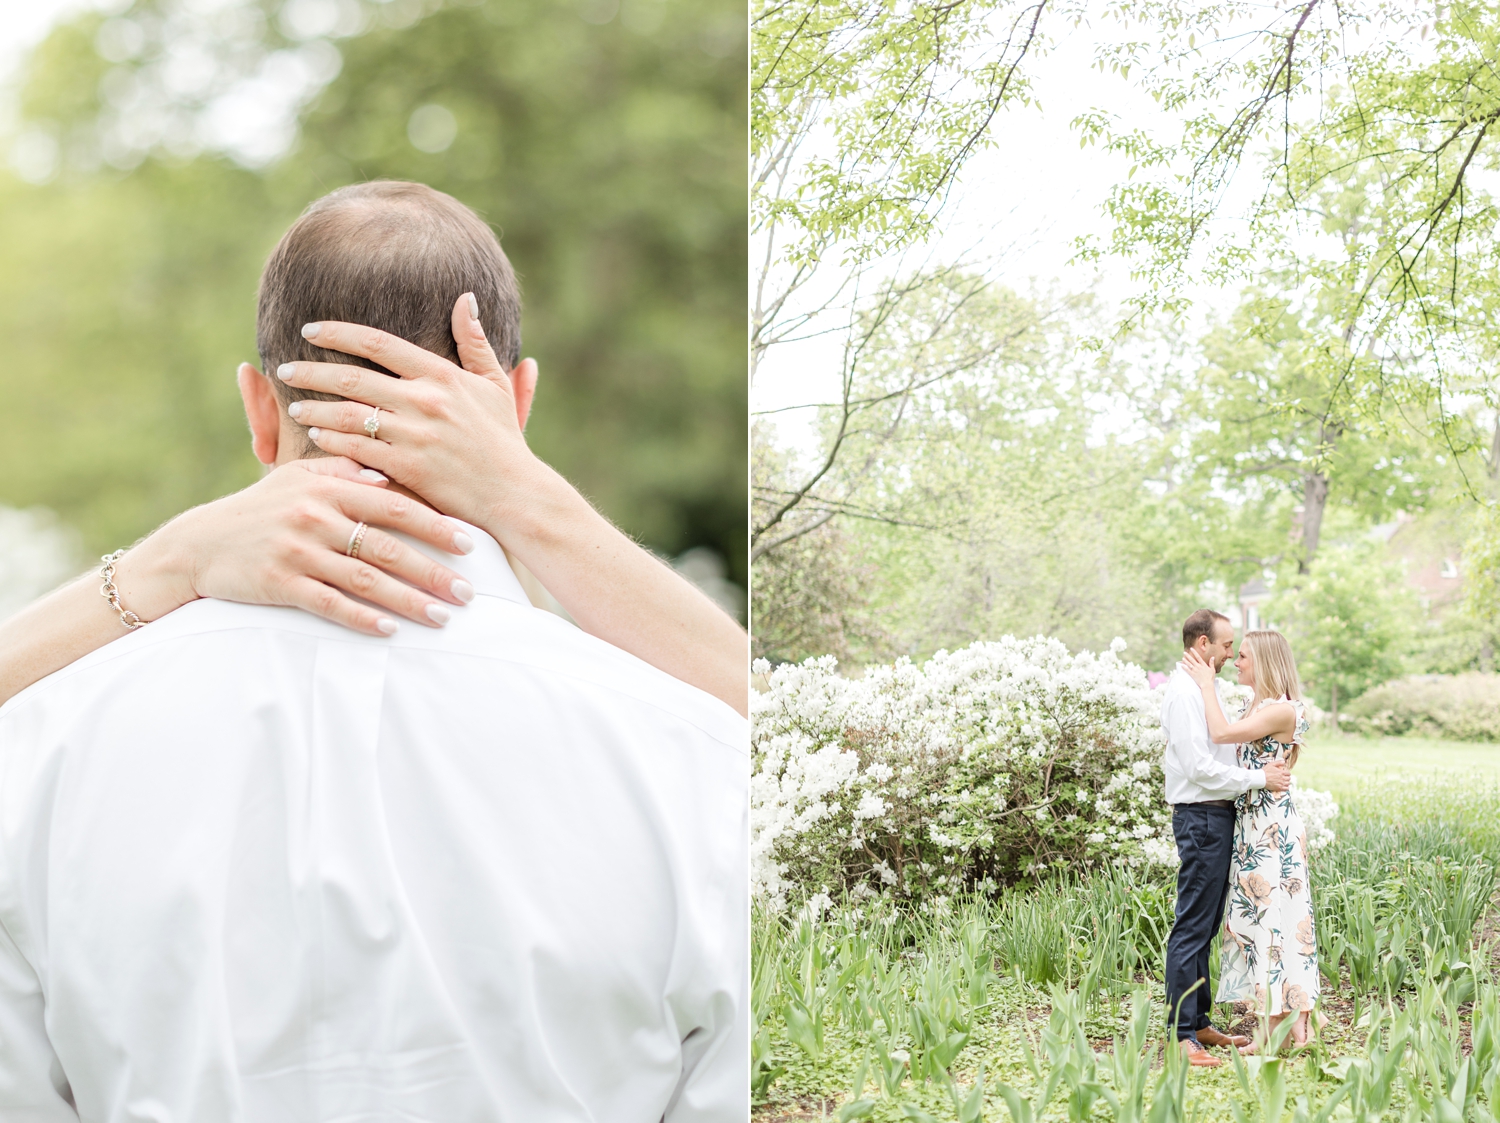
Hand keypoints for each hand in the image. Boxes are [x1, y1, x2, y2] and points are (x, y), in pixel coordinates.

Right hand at [114, 458, 476, 635]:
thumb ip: (344, 469)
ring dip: (408, 601)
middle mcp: (314, 516)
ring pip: (365, 580)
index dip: (435, 524)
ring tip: (442, 617)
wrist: (199, 544)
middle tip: (469, 591)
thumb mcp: (298, 477)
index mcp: (327, 486)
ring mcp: (297, 552)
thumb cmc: (262, 508)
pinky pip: (329, 605)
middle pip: (387, 546)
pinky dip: (362, 619)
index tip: (470, 542)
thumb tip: (390, 471)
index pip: (394, 504)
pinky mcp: (279, 584)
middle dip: (432, 571)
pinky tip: (390, 631)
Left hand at [274, 294, 542, 533]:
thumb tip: (465, 298)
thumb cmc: (504, 440)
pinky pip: (357, 449)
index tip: (311, 330)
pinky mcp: (407, 469)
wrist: (515, 494)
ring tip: (296, 404)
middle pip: (353, 378)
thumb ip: (475, 341)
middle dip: (312, 370)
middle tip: (285, 367)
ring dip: (316, 407)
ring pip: (349, 414)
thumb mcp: (494, 385)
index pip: (377, 343)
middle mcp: (425, 401)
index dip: (338, 333)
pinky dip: (332, 439)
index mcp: (442, 375)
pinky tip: (316, 435)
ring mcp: (415, 436)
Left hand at [1180, 647, 1216, 687]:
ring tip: (1182, 658)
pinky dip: (1184, 667)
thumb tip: (1212, 657)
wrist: (1207, 684)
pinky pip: (1187, 670)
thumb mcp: (1212, 670)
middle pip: (1192, 660)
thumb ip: (1211, 663)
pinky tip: (1182, 665)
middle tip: (1184, 652)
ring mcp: (1195, 670)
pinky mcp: (1193, 675)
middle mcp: (1198, 667)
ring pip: (1189, 664)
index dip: (1194, 652)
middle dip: (1188, 656)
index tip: (1191, 649)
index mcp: (1203, 665)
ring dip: (1185, 661)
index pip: (1198, 657)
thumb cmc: (1210, 678)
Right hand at [1261, 758, 1290, 791]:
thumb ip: (1278, 762)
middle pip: (1289, 778)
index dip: (1287, 773)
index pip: (1288, 773)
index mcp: (1281, 772)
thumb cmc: (1265, 772)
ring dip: (1286, 782)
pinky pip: (1286, 788)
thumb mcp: (1271, 764)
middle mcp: (1282, 778)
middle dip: (1287, 777)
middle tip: (1283, 777)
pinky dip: (1286, 787)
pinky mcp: (1279, 788)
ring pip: (1288, 783)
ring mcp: (1281, 783)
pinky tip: (1283, 786)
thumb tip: (1284, 761)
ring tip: (1283, 781)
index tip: (1284, 774)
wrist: (1261, 779)